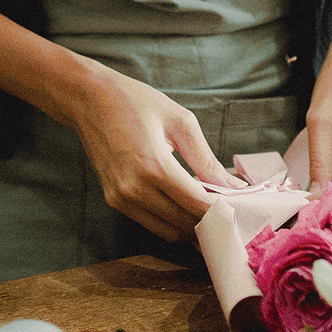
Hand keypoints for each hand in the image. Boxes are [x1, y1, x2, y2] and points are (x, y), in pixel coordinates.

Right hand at [61, 62, 245, 241]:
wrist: (89, 99)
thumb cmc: (135, 102)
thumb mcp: (180, 122)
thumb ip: (207, 159)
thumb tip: (234, 187)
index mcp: (154, 166)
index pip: (197, 205)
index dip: (222, 212)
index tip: (241, 210)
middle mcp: (135, 189)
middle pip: (184, 223)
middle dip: (211, 223)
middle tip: (231, 213)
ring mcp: (121, 198)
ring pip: (168, 231)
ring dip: (191, 227)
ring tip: (210, 213)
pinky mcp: (114, 200)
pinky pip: (151, 223)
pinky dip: (172, 222)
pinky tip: (186, 208)